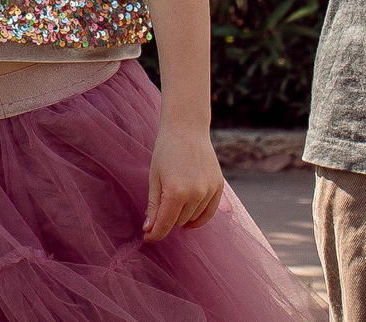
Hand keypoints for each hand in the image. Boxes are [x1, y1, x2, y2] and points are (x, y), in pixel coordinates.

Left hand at [143, 118, 225, 240]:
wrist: (187, 129)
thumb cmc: (166, 151)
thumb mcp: (154, 178)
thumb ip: (153, 206)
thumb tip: (149, 230)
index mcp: (176, 192)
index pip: (164, 225)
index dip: (154, 234)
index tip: (147, 237)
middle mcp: (196, 193)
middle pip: (178, 222)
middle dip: (166, 220)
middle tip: (158, 209)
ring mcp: (209, 190)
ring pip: (192, 218)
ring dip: (181, 217)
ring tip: (174, 203)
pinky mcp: (218, 186)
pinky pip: (209, 212)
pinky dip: (199, 217)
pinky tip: (189, 217)